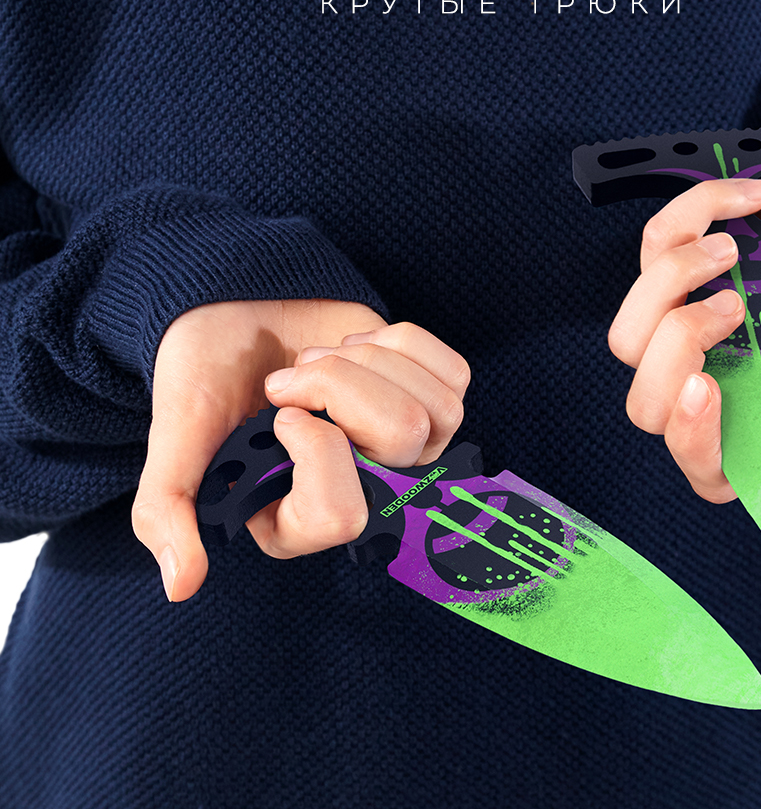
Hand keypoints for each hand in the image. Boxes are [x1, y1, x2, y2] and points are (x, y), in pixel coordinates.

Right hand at [132, 302, 469, 600]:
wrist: (236, 310)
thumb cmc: (204, 375)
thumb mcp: (176, 438)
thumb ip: (167, 510)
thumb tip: (182, 585)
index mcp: (302, 518)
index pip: (344, 515)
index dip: (317, 447)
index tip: (280, 413)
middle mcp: (364, 491)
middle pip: (402, 442)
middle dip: (340, 383)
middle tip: (292, 377)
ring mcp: (405, 446)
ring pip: (438, 410)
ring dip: (368, 361)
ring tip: (322, 360)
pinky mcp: (428, 397)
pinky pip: (456, 375)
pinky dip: (403, 343)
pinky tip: (360, 346)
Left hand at [609, 165, 760, 501]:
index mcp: (754, 415)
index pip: (706, 466)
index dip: (694, 441)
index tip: (706, 386)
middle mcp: (707, 381)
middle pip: (646, 406)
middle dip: (675, 351)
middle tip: (733, 304)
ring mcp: (678, 331)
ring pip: (628, 334)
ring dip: (671, 281)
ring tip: (734, 249)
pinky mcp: (666, 274)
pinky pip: (653, 251)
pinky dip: (695, 214)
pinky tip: (750, 201)